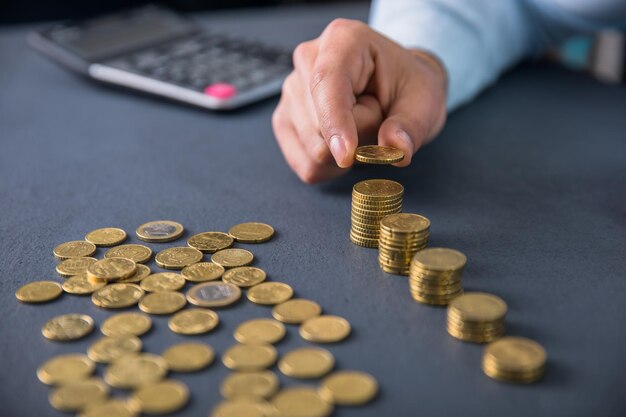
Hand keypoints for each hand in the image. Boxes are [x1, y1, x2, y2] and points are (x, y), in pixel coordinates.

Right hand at [272, 18, 447, 183]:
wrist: (395, 88)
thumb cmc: (407, 88)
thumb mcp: (424, 102)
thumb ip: (411, 126)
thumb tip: (397, 149)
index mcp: (342, 40)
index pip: (326, 83)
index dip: (334, 122)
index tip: (347, 156)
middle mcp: (307, 60)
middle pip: (319, 125)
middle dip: (356, 137)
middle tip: (376, 117)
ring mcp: (291, 91)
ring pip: (312, 149)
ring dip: (344, 153)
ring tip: (360, 126)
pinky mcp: (284, 120)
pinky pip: (303, 164)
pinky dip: (329, 167)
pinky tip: (343, 146)